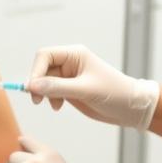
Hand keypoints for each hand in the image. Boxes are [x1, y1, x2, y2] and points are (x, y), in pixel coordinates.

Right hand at [25, 44, 157, 130]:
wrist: (129, 107)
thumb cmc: (114, 93)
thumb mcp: (85, 90)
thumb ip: (58, 87)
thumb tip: (32, 85)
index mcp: (75, 55)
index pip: (45, 56)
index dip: (36, 71)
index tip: (33, 89)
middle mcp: (70, 63)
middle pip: (42, 69)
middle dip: (38, 84)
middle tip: (38, 100)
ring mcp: (69, 77)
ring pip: (44, 82)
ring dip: (44, 94)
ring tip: (54, 105)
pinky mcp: (69, 89)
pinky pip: (51, 91)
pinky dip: (50, 99)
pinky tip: (59, 106)